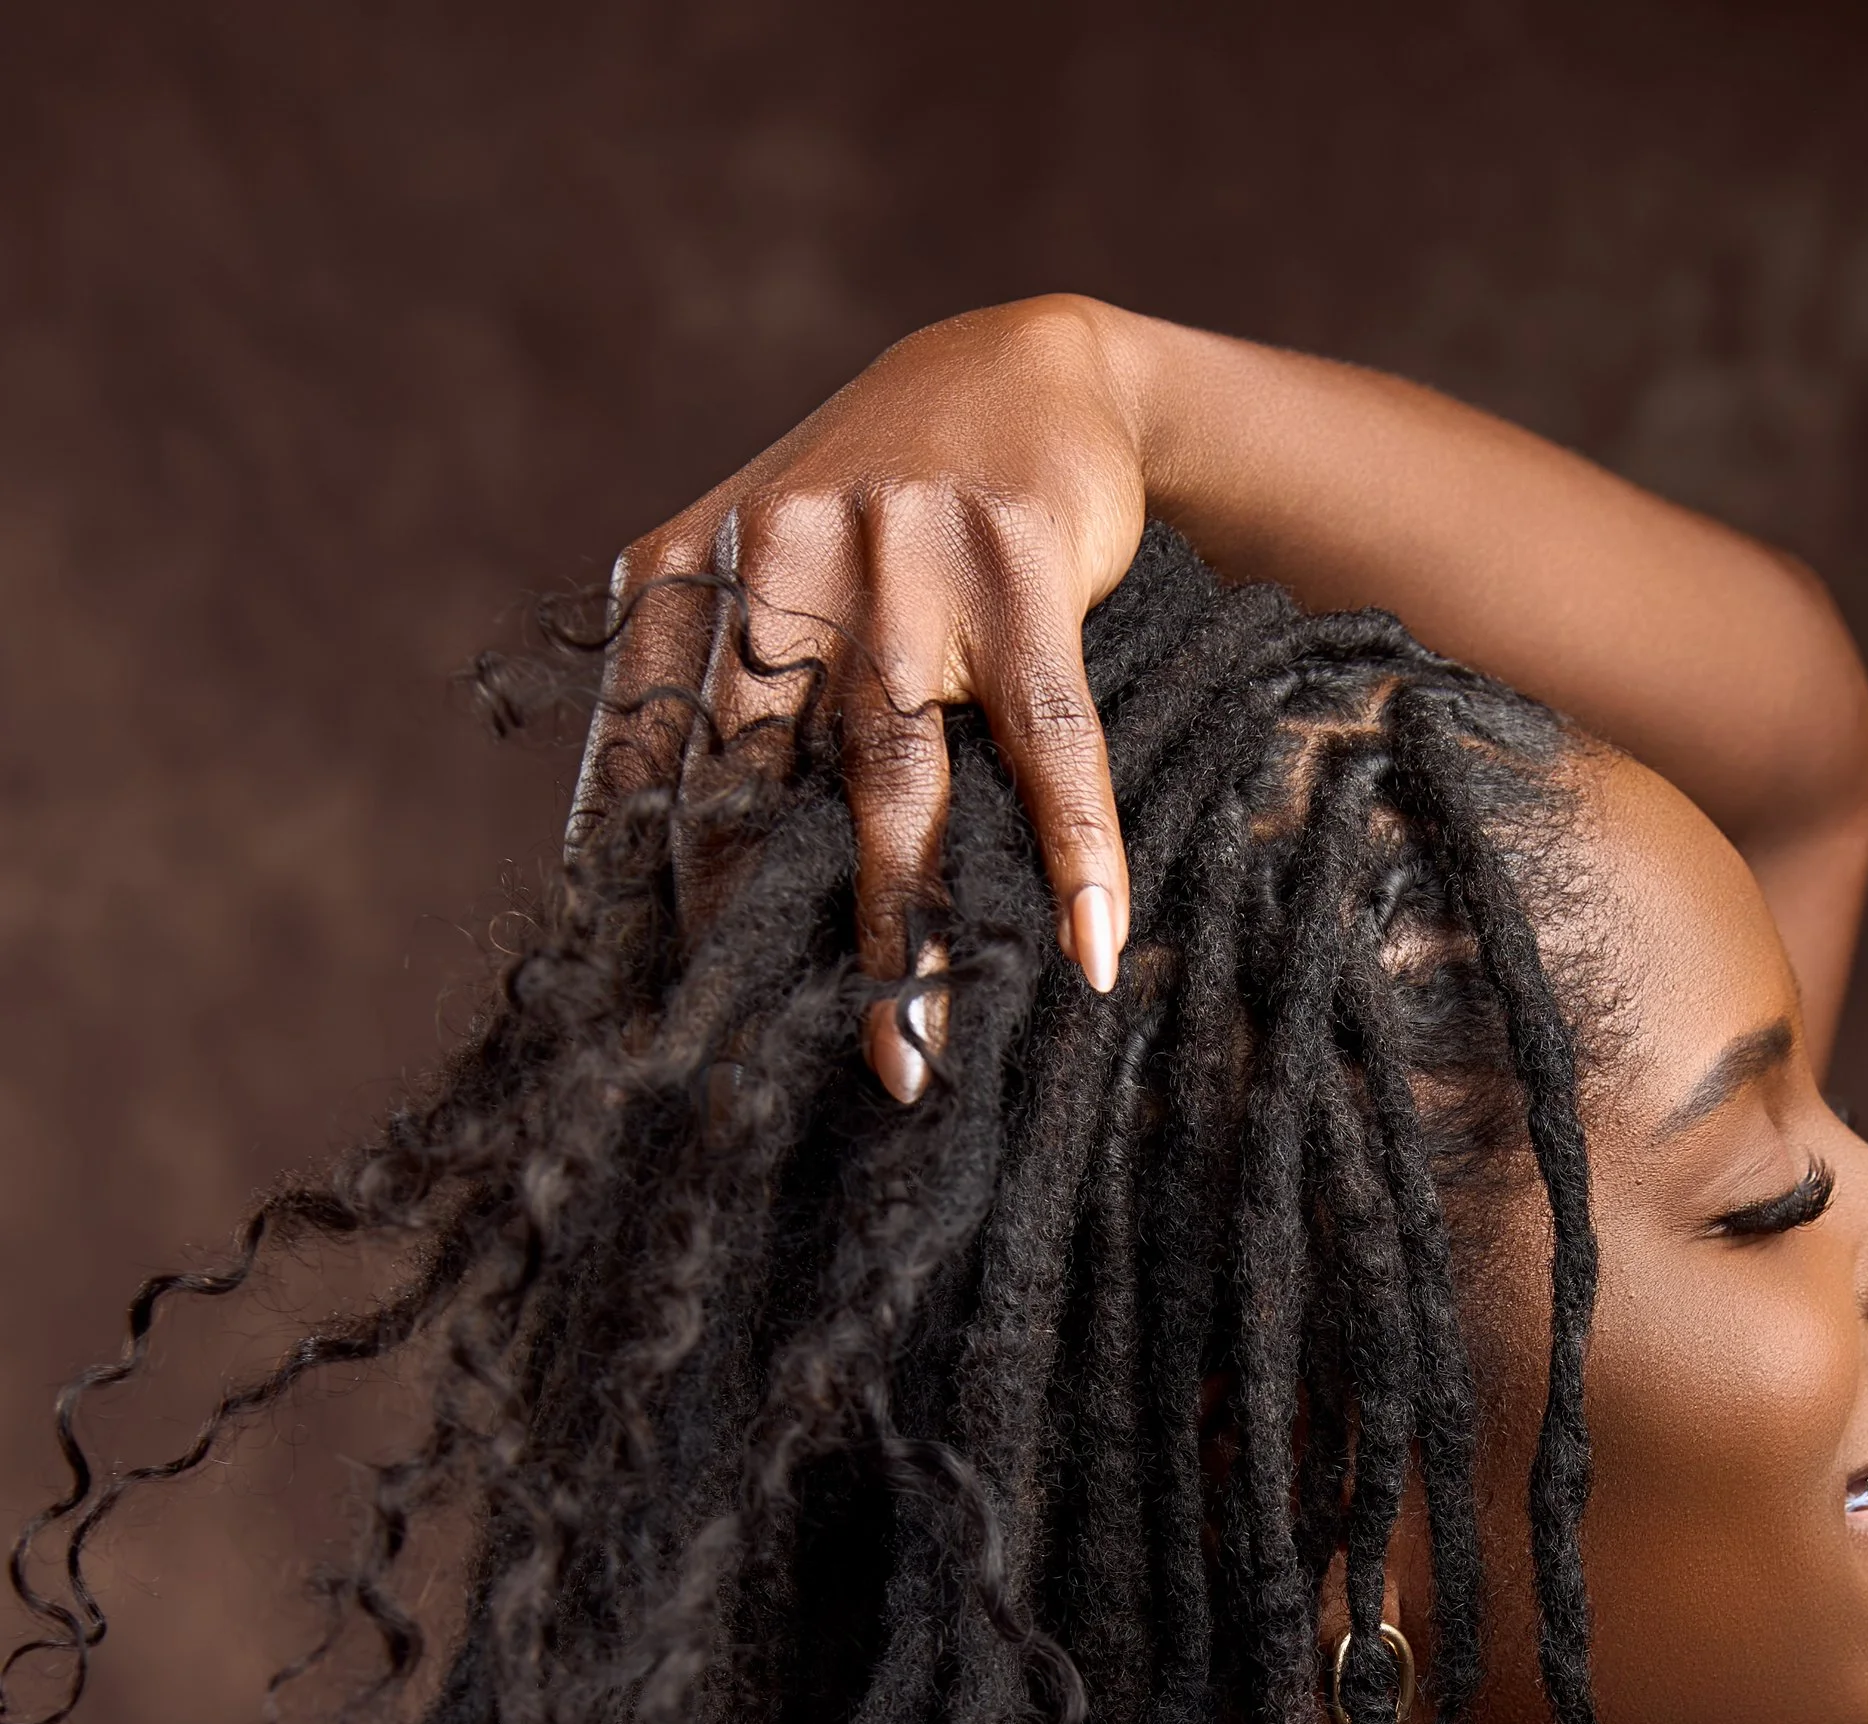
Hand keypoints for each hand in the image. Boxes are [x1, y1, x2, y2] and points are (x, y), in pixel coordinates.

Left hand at [575, 298, 1146, 1096]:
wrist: (1023, 366)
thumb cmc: (876, 514)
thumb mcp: (763, 576)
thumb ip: (707, 701)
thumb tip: (641, 894)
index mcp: (686, 574)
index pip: (644, 765)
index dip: (643, 900)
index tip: (646, 1028)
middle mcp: (777, 558)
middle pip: (756, 793)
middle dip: (758, 949)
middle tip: (758, 1082)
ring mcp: (901, 557)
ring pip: (891, 783)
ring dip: (904, 936)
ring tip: (910, 1058)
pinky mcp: (1017, 564)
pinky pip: (1046, 742)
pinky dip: (1078, 852)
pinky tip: (1094, 949)